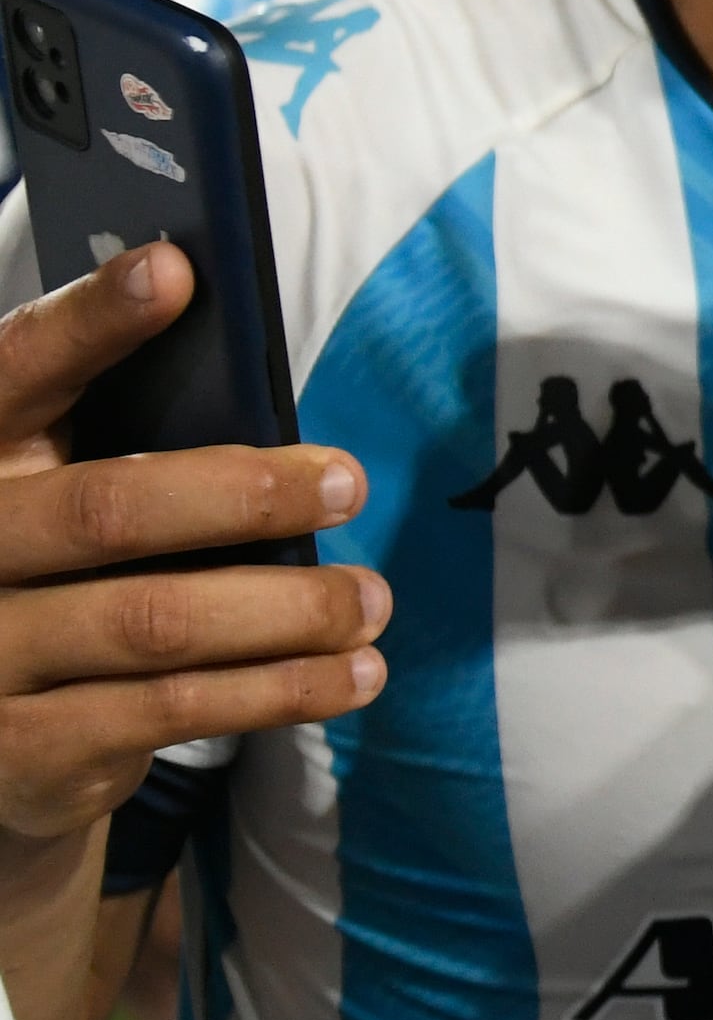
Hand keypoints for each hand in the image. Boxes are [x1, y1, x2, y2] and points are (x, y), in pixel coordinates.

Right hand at [0, 245, 382, 854]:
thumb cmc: (57, 584)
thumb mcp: (60, 497)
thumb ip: (122, 440)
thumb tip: (247, 371)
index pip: (14, 372)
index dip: (88, 321)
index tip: (174, 268)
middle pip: (108, 510)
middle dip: (243, 494)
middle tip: (348, 481)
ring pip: (156, 622)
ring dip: (289, 609)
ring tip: (370, 599)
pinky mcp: (27, 751)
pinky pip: (174, 711)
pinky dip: (280, 689)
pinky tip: (351, 672)